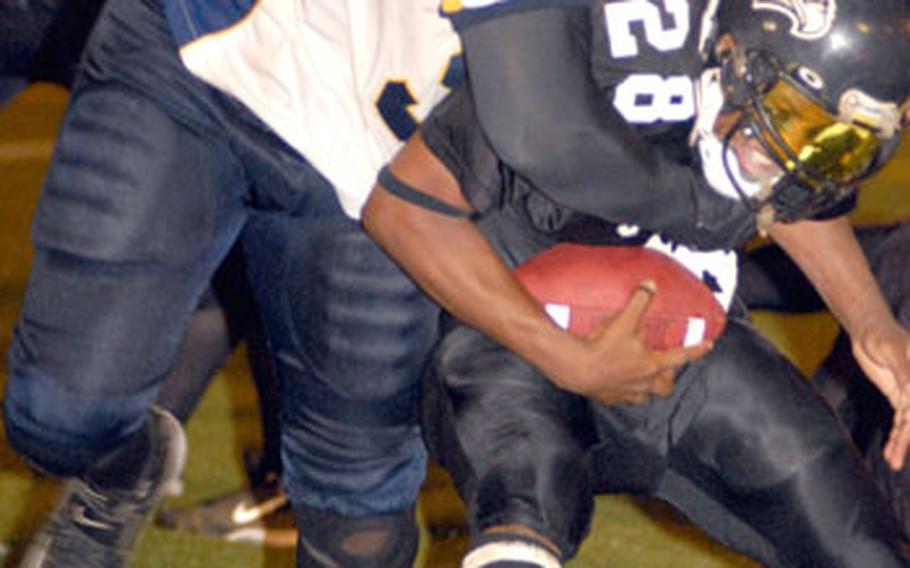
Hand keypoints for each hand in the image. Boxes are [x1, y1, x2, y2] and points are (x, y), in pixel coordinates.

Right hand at [552, 280, 713, 405]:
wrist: (577, 369)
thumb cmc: (603, 347)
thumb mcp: (623, 321)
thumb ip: (639, 301)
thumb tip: (650, 285)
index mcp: (652, 364)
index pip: (681, 357)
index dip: (696, 350)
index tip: (708, 345)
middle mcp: (643, 382)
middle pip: (665, 386)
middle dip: (669, 378)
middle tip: (666, 367)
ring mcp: (627, 393)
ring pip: (645, 396)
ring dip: (647, 388)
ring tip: (642, 378)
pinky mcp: (610, 398)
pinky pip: (623, 398)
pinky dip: (624, 392)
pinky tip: (617, 384)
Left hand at [851, 322, 909, 469]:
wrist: (869, 331)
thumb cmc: (882, 336)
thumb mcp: (890, 350)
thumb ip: (903, 370)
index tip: (909, 432)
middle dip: (908, 439)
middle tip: (899, 458)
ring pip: (908, 424)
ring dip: (901, 443)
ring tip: (893, 462)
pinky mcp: (899, 398)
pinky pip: (899, 421)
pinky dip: (895, 437)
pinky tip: (891, 453)